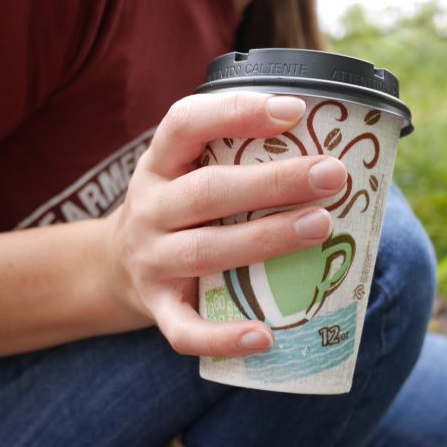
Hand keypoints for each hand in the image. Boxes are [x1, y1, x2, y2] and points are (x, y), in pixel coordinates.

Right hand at [106, 92, 347, 357]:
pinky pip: (187, 330)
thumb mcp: (187, 171)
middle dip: (273, 182)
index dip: (236, 112)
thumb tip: (333, 147)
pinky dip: (224, 336)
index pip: (185, 124)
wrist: (113, 268)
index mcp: (159, 164)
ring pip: (205, 252)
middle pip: (207, 191)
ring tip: (322, 226)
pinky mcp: (158, 309)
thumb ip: (237, 156)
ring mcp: (150, 262)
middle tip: (332, 175)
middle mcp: (149, 210)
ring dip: (266, 240)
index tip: (295, 109)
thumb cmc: (178, 211)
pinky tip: (266, 335)